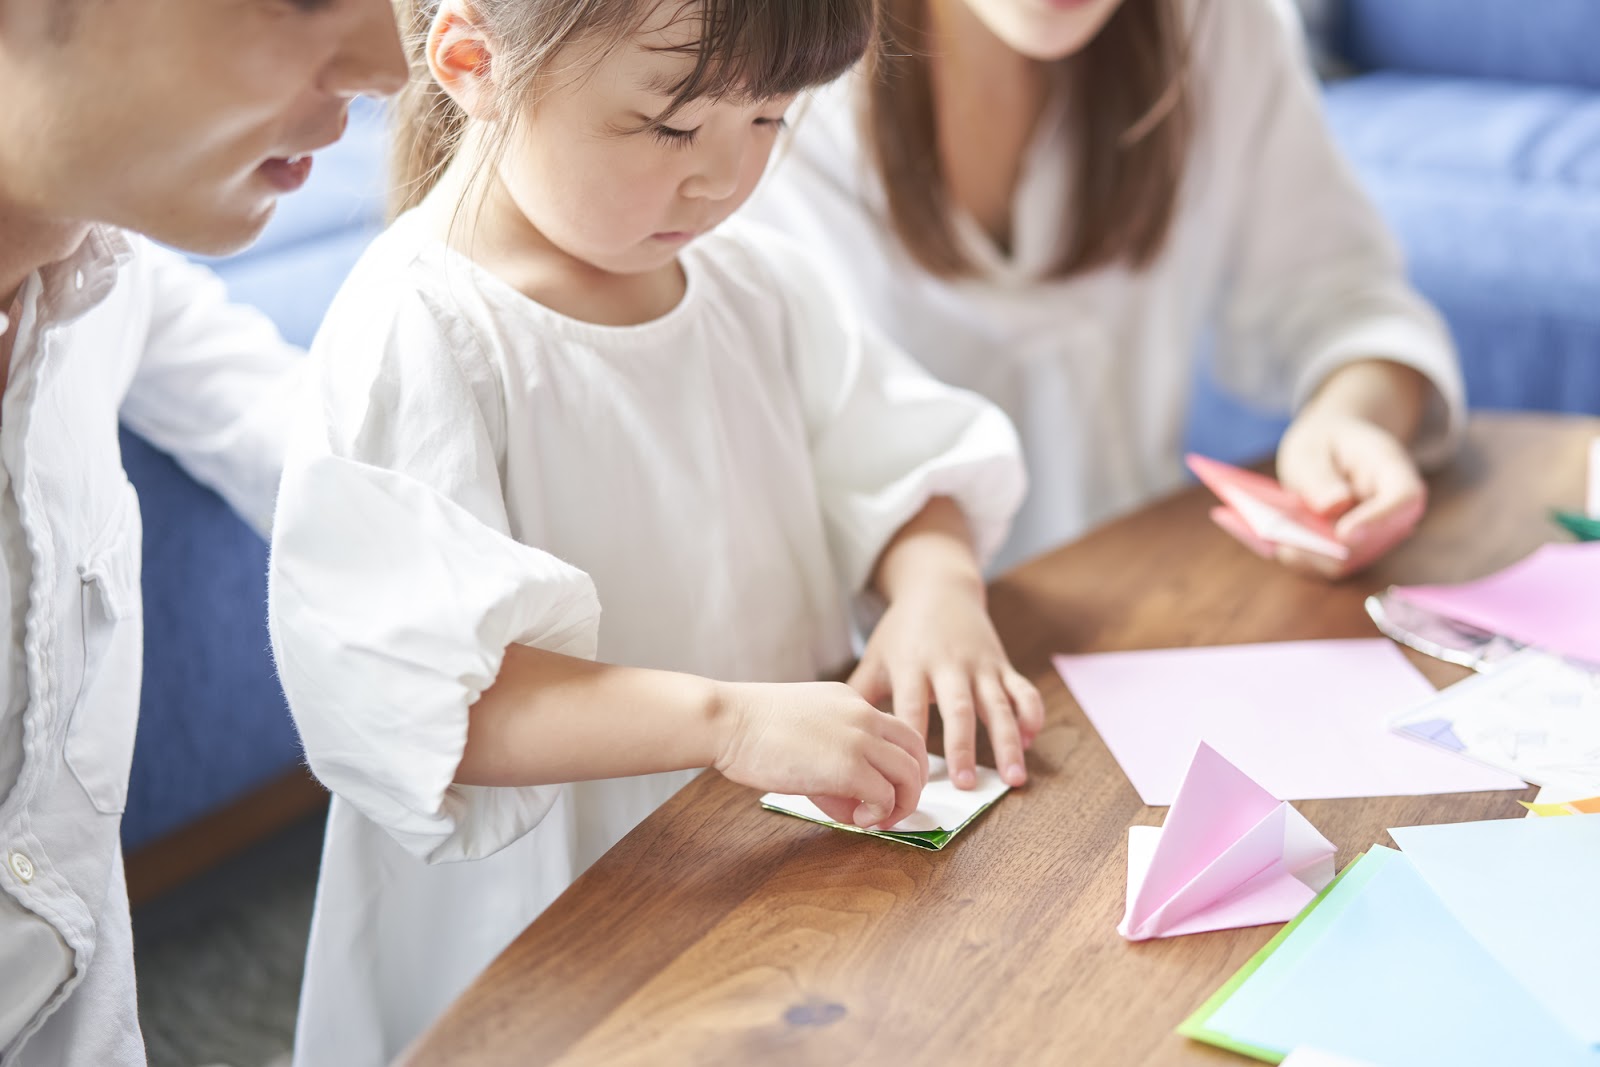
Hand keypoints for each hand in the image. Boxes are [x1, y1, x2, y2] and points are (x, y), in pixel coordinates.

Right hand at [711, 680, 928, 829]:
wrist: (727, 720)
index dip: (900, 763)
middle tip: (894, 807)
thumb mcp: (804, 729)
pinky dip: (879, 813)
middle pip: (915, 748)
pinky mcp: (848, 767)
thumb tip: (855, 801)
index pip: (897, 730)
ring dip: (901, 803)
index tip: (888, 786)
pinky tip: (858, 820)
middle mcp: (863, 714)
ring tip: (877, 819)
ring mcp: (859, 739)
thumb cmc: (750, 729)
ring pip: (909, 774)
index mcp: (851, 700)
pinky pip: (885, 796)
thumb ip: (834, 755)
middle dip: (913, 784)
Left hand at [848, 578, 1042, 790]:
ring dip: (1008, 742)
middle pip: (957, 709)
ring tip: (1013, 778)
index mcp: (912, 666)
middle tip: (965, 785)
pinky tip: (1031, 742)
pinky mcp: (1002, 664)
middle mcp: (948, 665)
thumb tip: (840, 739)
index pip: (911, 708)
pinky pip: (1023, 690)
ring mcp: (979, 665)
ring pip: (998, 705)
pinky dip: (1031, 714)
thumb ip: (860, 695)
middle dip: (963, 747)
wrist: (937, 587)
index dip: (914, 741)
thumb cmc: (900, 632)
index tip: (912, 777)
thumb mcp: (875, 656)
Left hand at [1264, 408, 1426, 578]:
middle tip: (1287, 543)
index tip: (1344, 533)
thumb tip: (1334, 506)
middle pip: (1374, 540)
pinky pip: (1332, 566)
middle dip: (1330, 547)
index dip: (1377, 520)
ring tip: (1280, 542)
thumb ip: (1320, 475)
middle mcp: (1394, 510)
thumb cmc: (1322, 445)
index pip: (1404, 499)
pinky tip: (1283, 546)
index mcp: (1392, 470)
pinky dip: (1305, 559)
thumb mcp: (1311, 448)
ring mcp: (1377, 535)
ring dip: (1312, 555)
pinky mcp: (1355, 552)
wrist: (1329, 452)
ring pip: (1350, 560)